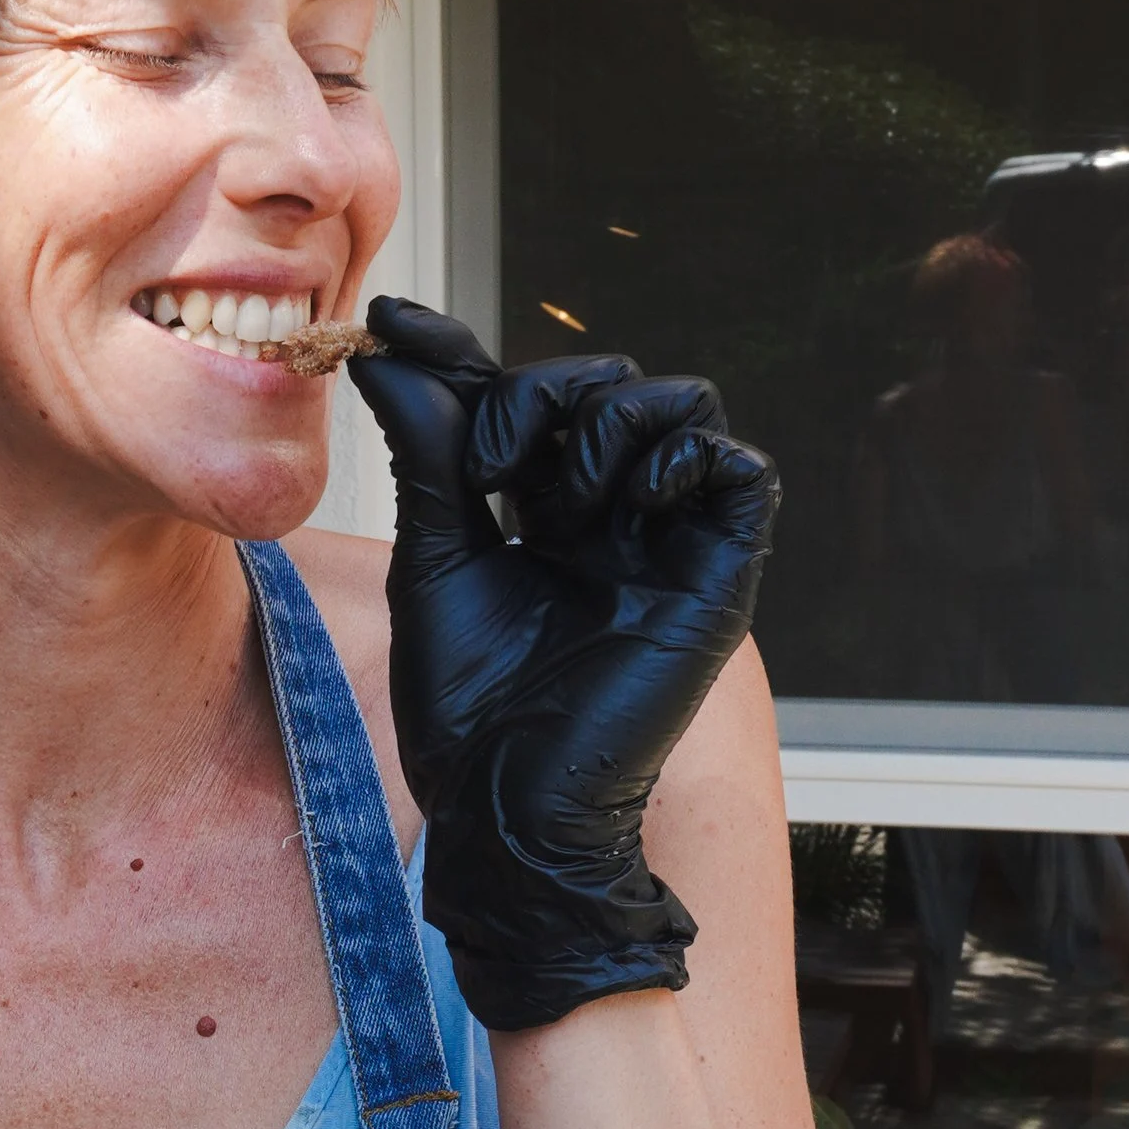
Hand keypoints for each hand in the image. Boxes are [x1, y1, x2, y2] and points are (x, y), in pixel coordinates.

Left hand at [349, 297, 778, 1031]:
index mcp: (539, 514)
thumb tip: (388, 357)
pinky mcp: (718, 576)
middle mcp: (610, 517)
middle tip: (484, 467)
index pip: (522, 399)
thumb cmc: (466, 710)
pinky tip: (622, 506)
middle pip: (601, 384)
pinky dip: (686, 459)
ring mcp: (667, 542)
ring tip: (556, 501)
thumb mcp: (433, 562)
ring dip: (607, 423)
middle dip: (535, 395)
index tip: (394, 324)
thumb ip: (428, 458)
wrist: (507, 804)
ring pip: (678, 404)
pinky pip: (740, 471)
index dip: (465, 354)